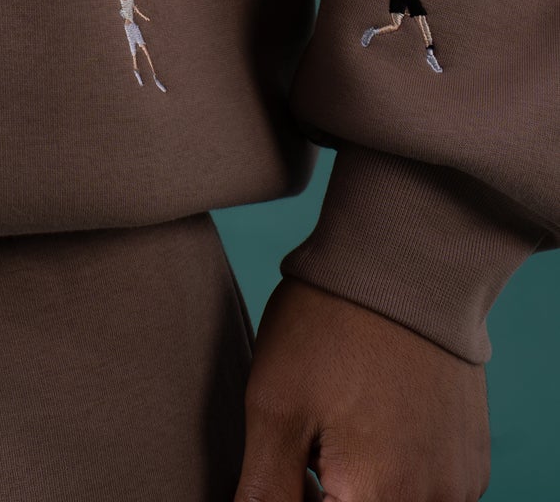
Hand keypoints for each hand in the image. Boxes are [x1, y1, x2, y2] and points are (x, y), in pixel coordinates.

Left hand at [234, 276, 489, 500]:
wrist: (405, 260)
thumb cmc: (331, 325)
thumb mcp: (274, 405)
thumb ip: (266, 489)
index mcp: (376, 500)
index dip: (294, 494)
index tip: (286, 461)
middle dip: (327, 490)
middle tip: (309, 437)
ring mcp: (458, 486)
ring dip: (359, 484)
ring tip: (340, 418)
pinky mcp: (472, 463)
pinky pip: (427, 490)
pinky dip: (394, 469)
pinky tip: (373, 415)